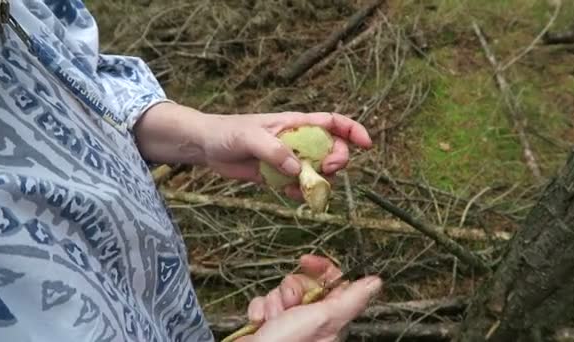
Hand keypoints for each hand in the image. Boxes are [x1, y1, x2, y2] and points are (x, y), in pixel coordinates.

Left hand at [135, 103, 372, 198]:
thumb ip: (274, 150)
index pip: (333, 123)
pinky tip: (291, 194)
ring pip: (318, 171)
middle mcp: (298, 141)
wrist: (207, 147)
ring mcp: (289, 160)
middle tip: (326, 170)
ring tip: (305, 186)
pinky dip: (301, 193)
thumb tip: (297, 168)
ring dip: (319, 181)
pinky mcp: (279, 177)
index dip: (353, 131)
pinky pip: (299, 187)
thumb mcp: (249, 137)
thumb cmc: (228, 132)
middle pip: (332, 150)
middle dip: (337, 161)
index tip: (366, 145)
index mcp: (296, 123)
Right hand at [237, 255, 381, 341]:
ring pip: (280, 291)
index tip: (305, 262)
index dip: (320, 268)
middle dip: (291, 290)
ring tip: (273, 320)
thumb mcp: (324, 318)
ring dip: (273, 303)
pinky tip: (260, 322)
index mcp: (332, 318)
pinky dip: (259, 310)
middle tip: (290, 305)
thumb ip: (350, 300)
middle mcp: (311, 319)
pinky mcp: (268, 323)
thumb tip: (375, 282)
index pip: (332, 281)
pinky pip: (262, 302)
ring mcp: (289, 320)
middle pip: (303, 282)